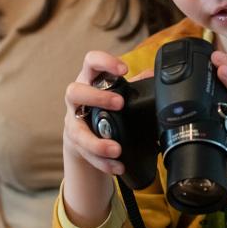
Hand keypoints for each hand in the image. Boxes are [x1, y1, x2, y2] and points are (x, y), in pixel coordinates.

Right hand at [64, 50, 128, 176]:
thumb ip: (133, 85)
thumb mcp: (116, 91)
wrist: (83, 132)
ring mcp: (73, 121)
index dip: (104, 62)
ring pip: (76, 129)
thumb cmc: (102, 105)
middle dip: (96, 98)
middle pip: (74, 91)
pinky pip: (85, 153)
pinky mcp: (75, 142)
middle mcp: (76, 98)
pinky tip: (117, 165)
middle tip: (119, 104)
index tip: (124, 70)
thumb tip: (153, 75)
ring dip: (96, 141)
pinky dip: (102, 161)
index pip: (91, 61)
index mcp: (89, 79)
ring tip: (116, 149)